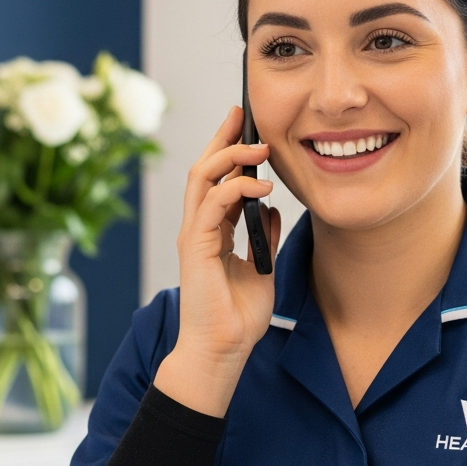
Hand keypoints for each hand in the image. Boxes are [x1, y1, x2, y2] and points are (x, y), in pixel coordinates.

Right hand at [153, 106, 280, 416]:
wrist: (222, 352)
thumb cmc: (237, 318)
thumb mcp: (261, 268)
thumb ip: (263, 236)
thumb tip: (272, 208)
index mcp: (211, 232)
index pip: (216, 180)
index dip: (229, 150)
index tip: (247, 126)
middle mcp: (198, 228)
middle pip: (203, 168)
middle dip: (223, 137)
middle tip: (243, 113)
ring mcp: (194, 236)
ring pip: (202, 179)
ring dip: (230, 157)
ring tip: (260, 148)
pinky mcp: (196, 248)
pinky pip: (212, 205)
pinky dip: (235, 188)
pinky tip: (261, 186)